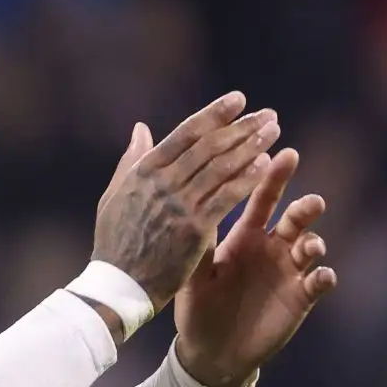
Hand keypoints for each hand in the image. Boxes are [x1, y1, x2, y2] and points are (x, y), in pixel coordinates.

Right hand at [92, 92, 281, 311]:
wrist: (118, 286)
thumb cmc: (115, 243)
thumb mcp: (114, 196)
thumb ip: (131, 160)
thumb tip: (141, 128)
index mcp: (143, 171)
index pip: (185, 134)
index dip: (214, 114)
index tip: (238, 100)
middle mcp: (162, 183)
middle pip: (209, 146)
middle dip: (241, 128)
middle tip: (268, 115)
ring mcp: (178, 206)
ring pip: (221, 168)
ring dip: (250, 147)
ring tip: (272, 133)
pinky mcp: (194, 230)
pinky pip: (226, 198)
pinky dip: (246, 179)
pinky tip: (266, 165)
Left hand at [173, 148, 336, 386]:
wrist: (210, 351)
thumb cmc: (197, 307)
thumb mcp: (193, 273)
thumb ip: (197, 242)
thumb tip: (190, 202)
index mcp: (245, 235)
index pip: (263, 198)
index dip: (273, 176)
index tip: (285, 154)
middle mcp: (272, 247)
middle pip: (295, 217)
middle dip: (305, 207)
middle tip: (311, 202)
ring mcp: (289, 271)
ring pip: (311, 246)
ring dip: (315, 241)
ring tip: (310, 245)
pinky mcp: (301, 297)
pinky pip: (319, 282)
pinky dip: (324, 277)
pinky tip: (322, 275)